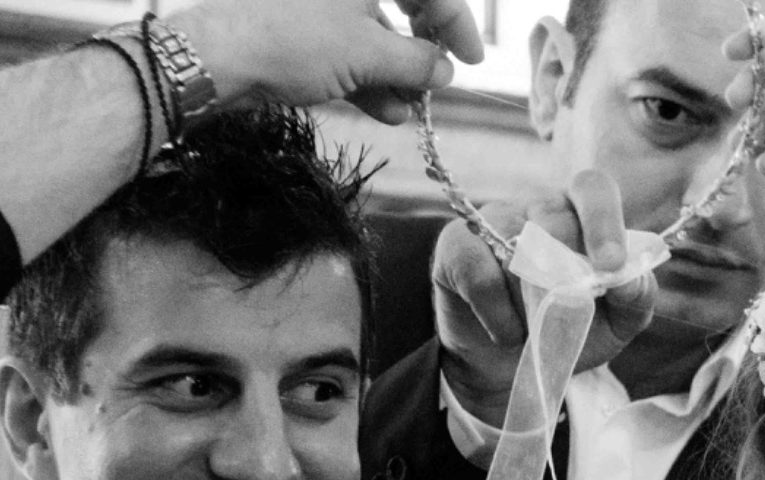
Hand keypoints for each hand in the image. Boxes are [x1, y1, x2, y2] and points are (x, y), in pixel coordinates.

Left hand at [173, 0, 484, 125]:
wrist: (219, 56)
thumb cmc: (293, 40)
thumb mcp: (366, 54)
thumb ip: (415, 62)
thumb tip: (445, 71)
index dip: (457, 22)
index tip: (472, 60)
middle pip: (400, 7)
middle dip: (420, 53)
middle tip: (436, 87)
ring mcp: (320, 4)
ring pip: (373, 33)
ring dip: (396, 75)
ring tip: (408, 111)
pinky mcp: (302, 29)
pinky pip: (348, 49)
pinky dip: (369, 79)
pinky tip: (385, 111)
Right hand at [432, 169, 657, 424]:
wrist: (507, 367)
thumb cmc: (566, 333)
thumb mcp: (615, 323)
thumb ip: (636, 296)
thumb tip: (629, 277)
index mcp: (580, 214)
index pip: (593, 188)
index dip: (604, 221)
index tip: (611, 266)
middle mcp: (536, 207)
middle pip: (555, 222)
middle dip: (566, 282)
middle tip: (566, 318)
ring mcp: (492, 220)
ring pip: (518, 253)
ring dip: (532, 310)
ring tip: (533, 331)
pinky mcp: (456, 245)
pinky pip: (480, 273)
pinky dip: (498, 314)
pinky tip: (504, 332)